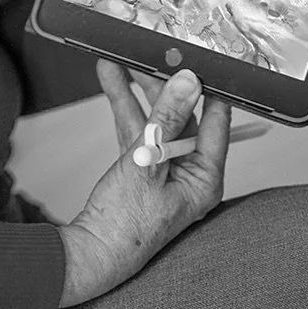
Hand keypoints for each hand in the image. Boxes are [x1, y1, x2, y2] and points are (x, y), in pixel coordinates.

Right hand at [56, 60, 229, 308]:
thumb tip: (188, 82)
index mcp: (205, 177)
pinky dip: (123, 105)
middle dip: (163, 83)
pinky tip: (111, 79)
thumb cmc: (126, 224)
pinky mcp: (140, 168)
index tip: (202, 57)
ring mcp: (164, 170)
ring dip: (137, 89)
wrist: (91, 254)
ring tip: (123, 58)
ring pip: (155, 118)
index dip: (210, 88)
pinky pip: (136, 129)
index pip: (216, 122)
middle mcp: (189, 172)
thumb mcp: (148, 163)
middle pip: (181, 115)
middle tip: (153, 54)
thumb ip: (167, 119)